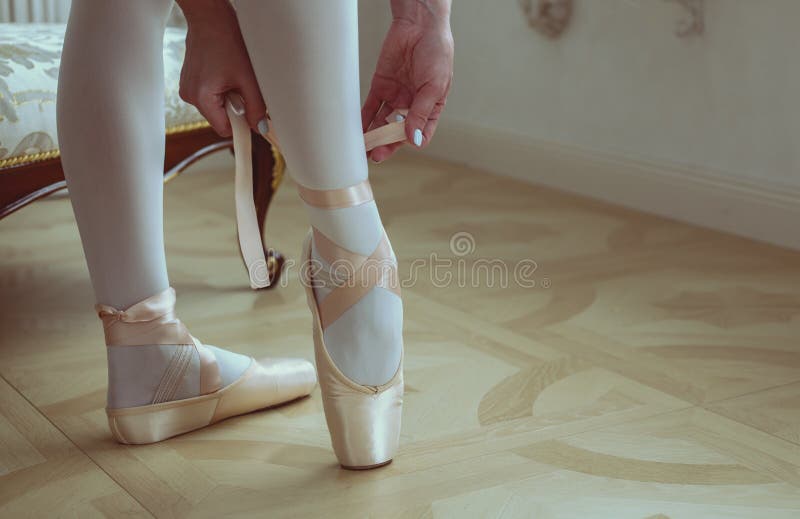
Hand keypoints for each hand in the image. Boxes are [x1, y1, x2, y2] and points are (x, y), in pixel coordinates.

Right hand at [177, 0, 265, 136]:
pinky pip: (210, 95)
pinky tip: (225, 72)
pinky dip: (221, 89)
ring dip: (228, 98)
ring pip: (216, 107)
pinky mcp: (190, 81)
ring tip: (233, 76)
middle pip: (219, 118)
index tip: (254, 118)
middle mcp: (189, 96)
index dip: (241, 126)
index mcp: (201, 98)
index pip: (224, 129)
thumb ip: (256, 107)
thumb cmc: (227, 41)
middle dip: (235, 108)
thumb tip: (261, 128)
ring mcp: (188, 88)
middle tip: (243, 86)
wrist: (210, 17)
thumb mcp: (248, 78)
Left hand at [362, 0, 453, 162]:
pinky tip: (357, 130)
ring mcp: (395, 97)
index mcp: (430, 108)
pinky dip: (363, 119)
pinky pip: (370, 107)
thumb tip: (414, 140)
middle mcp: (412, 106)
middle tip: (376, 154)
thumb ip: (421, 112)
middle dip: (387, 145)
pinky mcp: (380, 86)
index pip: (420, 133)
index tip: (401, 145)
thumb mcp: (434, 86)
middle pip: (398, 132)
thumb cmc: (436, 53)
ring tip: (363, 148)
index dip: (411, 142)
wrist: (419, 25)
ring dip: (373, 136)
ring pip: (382, 123)